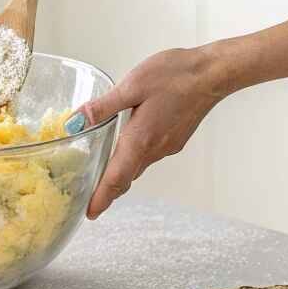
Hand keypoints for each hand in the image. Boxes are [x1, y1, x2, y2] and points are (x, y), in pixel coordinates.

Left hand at [69, 46, 232, 219]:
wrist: (212, 74)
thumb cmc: (174, 76)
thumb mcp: (132, 85)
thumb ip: (103, 107)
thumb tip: (75, 122)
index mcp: (140, 139)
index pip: (117, 178)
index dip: (102, 198)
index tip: (90, 214)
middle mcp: (155, 149)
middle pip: (127, 178)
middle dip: (108, 191)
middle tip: (90, 199)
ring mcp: (168, 146)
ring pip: (138, 167)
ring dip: (121, 175)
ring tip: (103, 176)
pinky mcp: (175, 139)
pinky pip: (150, 156)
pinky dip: (134, 160)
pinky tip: (128, 148)